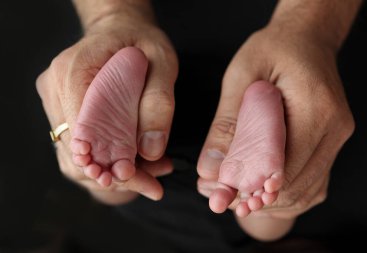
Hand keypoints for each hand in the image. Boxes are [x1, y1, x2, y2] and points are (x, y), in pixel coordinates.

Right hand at [37, 6, 177, 202]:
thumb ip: (157, 103)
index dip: (106, 160)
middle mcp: (56, 89)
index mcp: (74, 71)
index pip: (83, 130)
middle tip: (152, 183)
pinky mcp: (64, 113)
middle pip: (76, 151)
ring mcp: (56, 102)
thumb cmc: (140, 41)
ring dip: (112, 173)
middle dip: (114, 175)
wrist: (121, 31)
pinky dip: (107, 163)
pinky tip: (136, 163)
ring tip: (152, 173)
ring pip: (75, 158)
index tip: (133, 176)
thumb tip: (149, 151)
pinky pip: (81, 150)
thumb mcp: (162, 62)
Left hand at [197, 24, 354, 218]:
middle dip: (254, 200)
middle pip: (295, 186)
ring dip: (268, 202)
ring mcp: (336, 139)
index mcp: (315, 108)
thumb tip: (210, 171)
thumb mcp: (241, 78)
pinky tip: (259, 191)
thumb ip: (226, 125)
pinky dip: (283, 195)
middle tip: (219, 198)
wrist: (304, 40)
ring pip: (305, 192)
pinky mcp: (330, 144)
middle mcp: (334, 128)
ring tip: (233, 197)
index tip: (220, 197)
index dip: (250, 189)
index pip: (283, 167)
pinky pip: (311, 184)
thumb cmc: (272, 50)